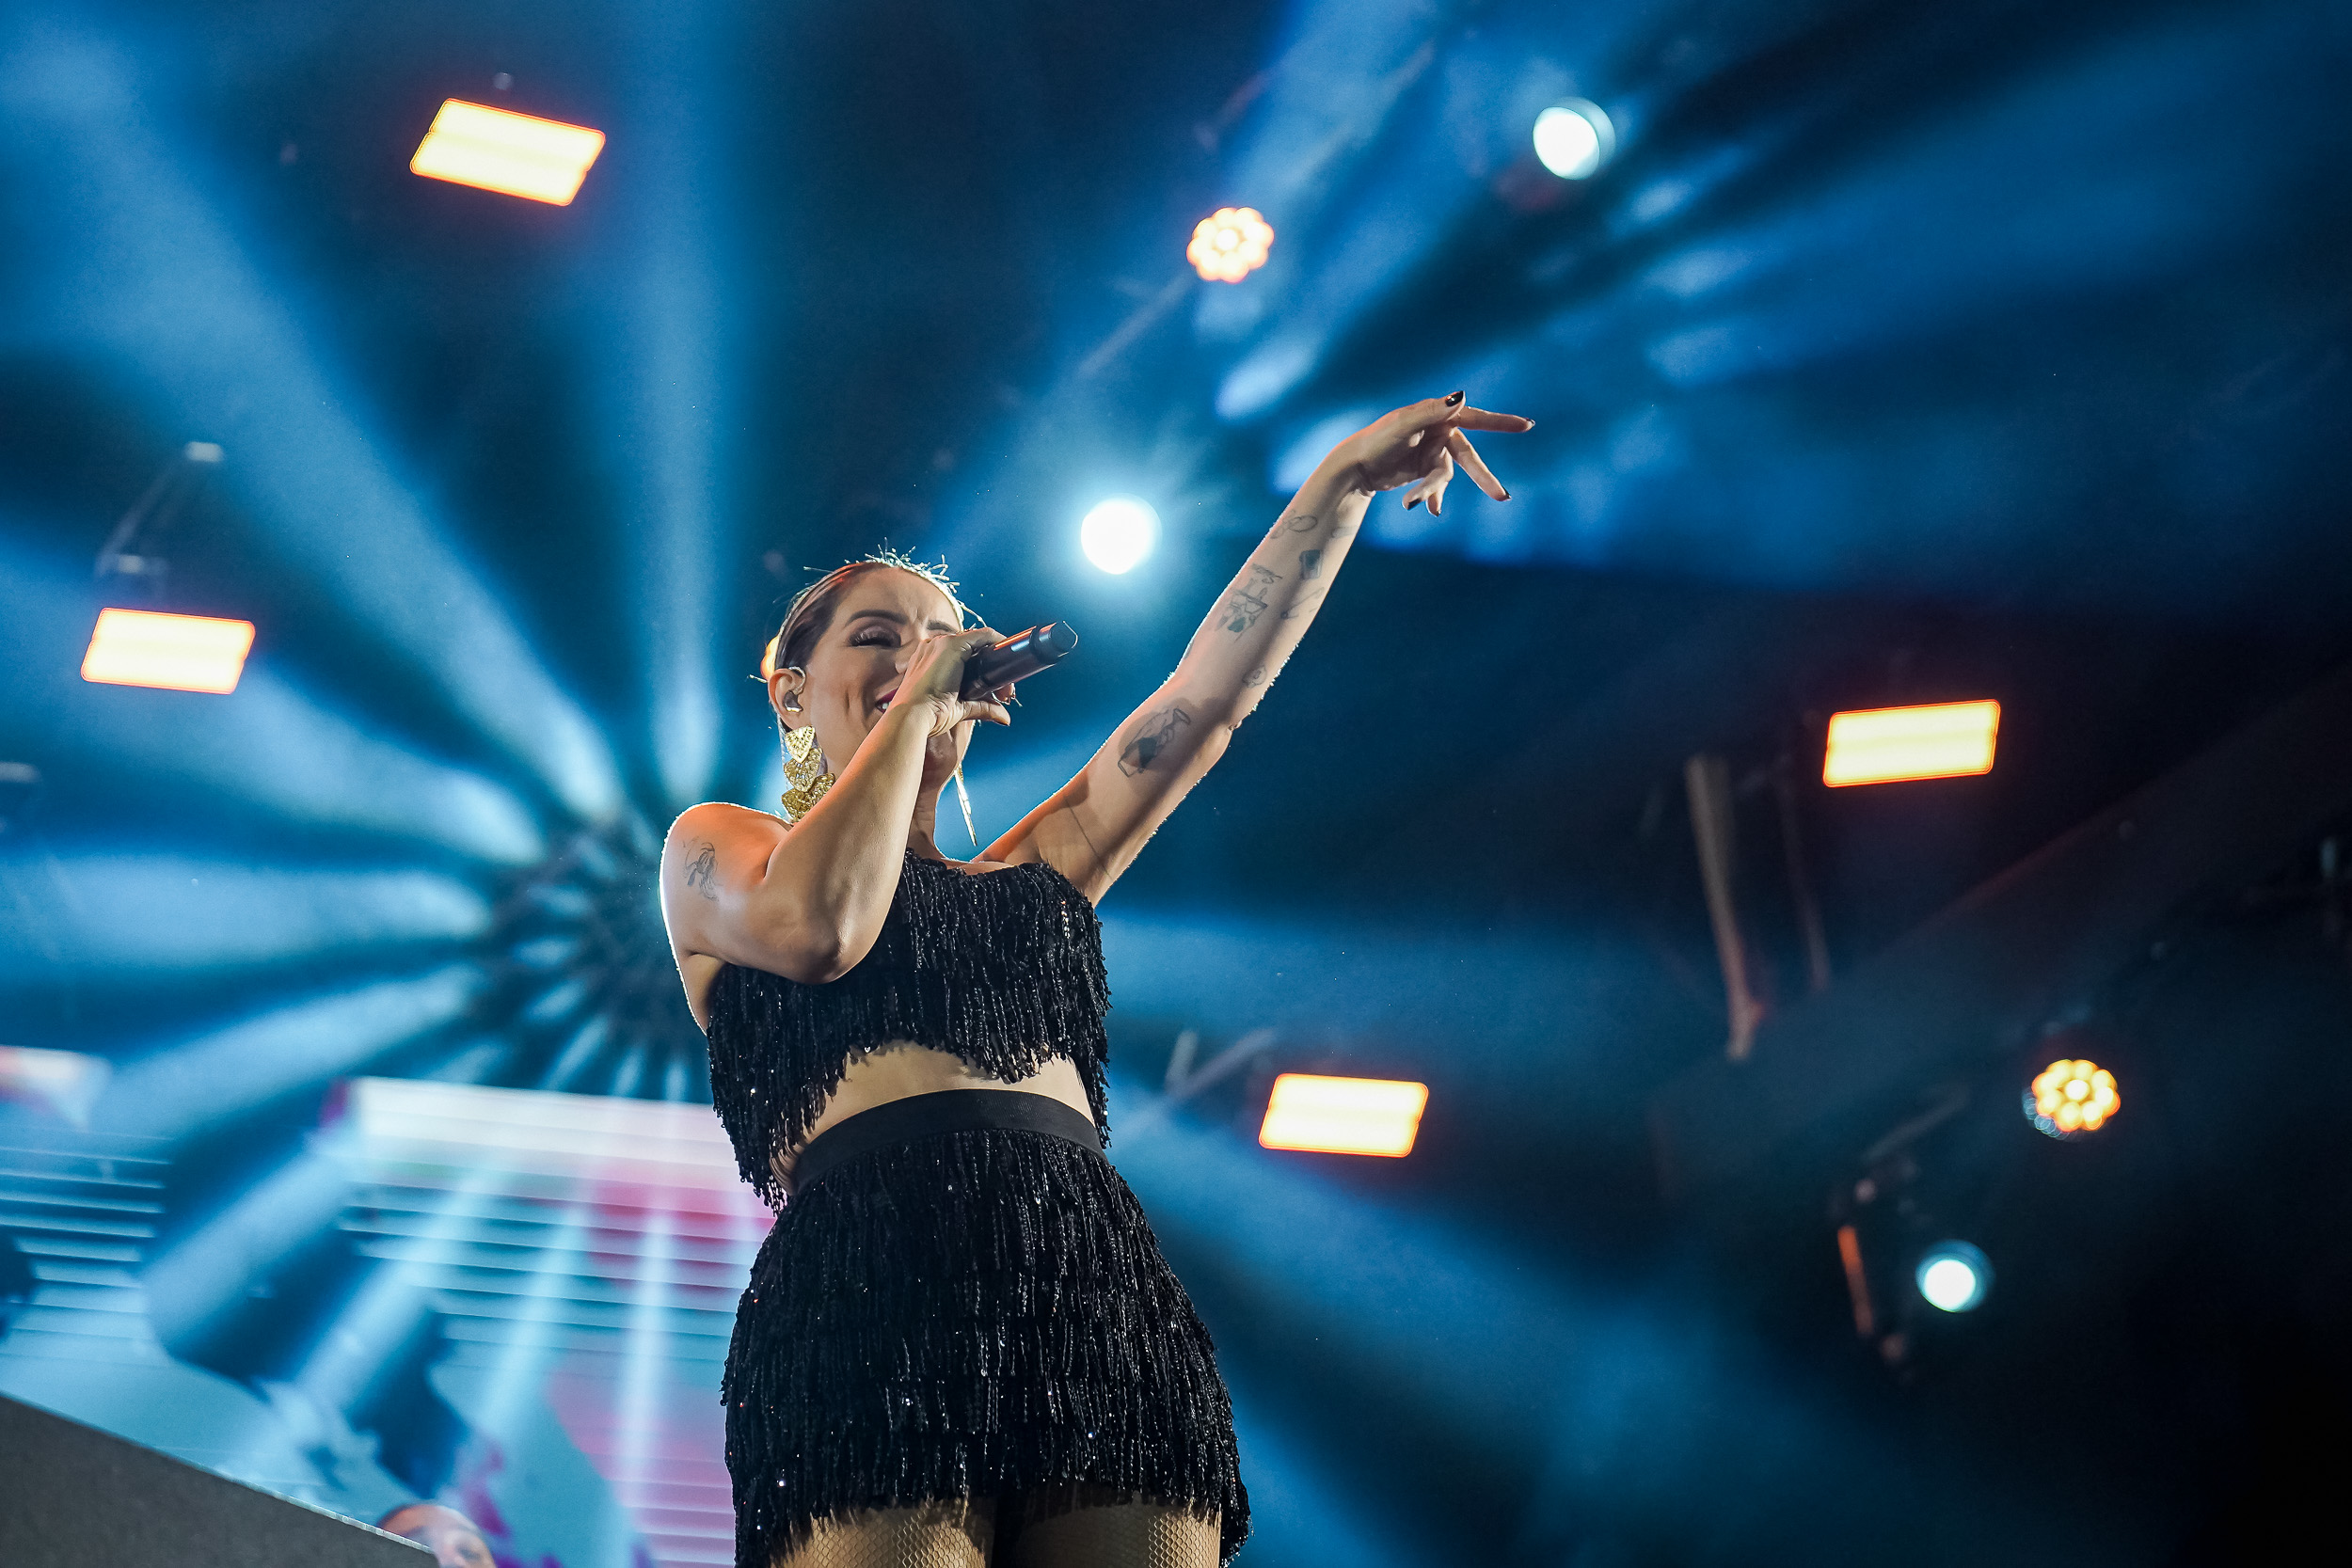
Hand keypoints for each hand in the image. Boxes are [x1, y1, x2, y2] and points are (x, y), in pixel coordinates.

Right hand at [895, 626, 1013, 736]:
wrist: (912, 716)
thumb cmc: (927, 715)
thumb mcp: (958, 708)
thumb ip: (981, 707)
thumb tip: (1005, 717)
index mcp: (928, 661)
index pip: (961, 657)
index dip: (981, 671)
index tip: (996, 692)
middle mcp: (933, 647)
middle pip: (972, 650)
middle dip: (992, 668)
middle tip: (1004, 693)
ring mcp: (942, 643)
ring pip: (979, 643)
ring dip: (996, 660)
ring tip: (1007, 688)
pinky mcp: (953, 645)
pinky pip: (984, 636)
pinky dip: (998, 644)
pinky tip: (1008, 656)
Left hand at [1321, 391, 1533, 515]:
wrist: (1355, 466)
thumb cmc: (1376, 441)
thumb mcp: (1404, 426)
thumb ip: (1433, 412)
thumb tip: (1462, 396)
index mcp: (1437, 415)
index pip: (1476, 418)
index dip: (1502, 422)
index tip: (1527, 425)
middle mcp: (1439, 431)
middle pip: (1468, 457)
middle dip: (1482, 478)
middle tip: (1502, 497)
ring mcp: (1432, 451)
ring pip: (1446, 476)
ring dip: (1431, 490)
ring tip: (1411, 503)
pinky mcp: (1424, 468)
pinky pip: (1436, 486)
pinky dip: (1432, 497)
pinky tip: (1429, 510)